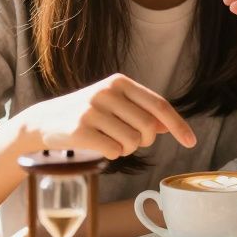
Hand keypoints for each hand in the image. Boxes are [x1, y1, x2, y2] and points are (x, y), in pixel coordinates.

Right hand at [14, 74, 196, 159]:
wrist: (45, 120)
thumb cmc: (87, 112)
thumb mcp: (115, 104)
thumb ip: (142, 112)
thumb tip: (170, 125)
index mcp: (120, 82)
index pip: (159, 106)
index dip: (178, 125)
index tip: (192, 142)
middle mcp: (107, 92)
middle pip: (148, 129)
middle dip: (143, 142)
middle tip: (128, 141)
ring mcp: (92, 110)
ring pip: (132, 143)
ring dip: (126, 149)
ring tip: (110, 141)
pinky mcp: (79, 130)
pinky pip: (114, 152)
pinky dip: (111, 155)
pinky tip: (98, 147)